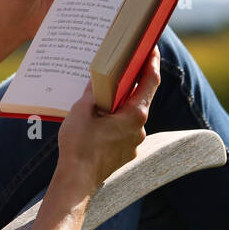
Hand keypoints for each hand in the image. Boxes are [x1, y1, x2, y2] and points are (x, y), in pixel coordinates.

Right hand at [55, 45, 161, 191]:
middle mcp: (139, 128)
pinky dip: (114, 119)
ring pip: (130, 115)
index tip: (151, 47)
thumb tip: (98, 79)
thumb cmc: (79, 145)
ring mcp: (133, 142)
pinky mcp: (124, 152)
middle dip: (131, 82)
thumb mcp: (82, 110)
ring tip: (102, 94)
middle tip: (121, 66)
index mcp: (135, 114)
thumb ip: (93, 92)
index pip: (150, 81)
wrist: (76, 182)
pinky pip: (123, 129)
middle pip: (140, 97)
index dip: (152, 61)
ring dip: (120, 103)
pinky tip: (98, 118)